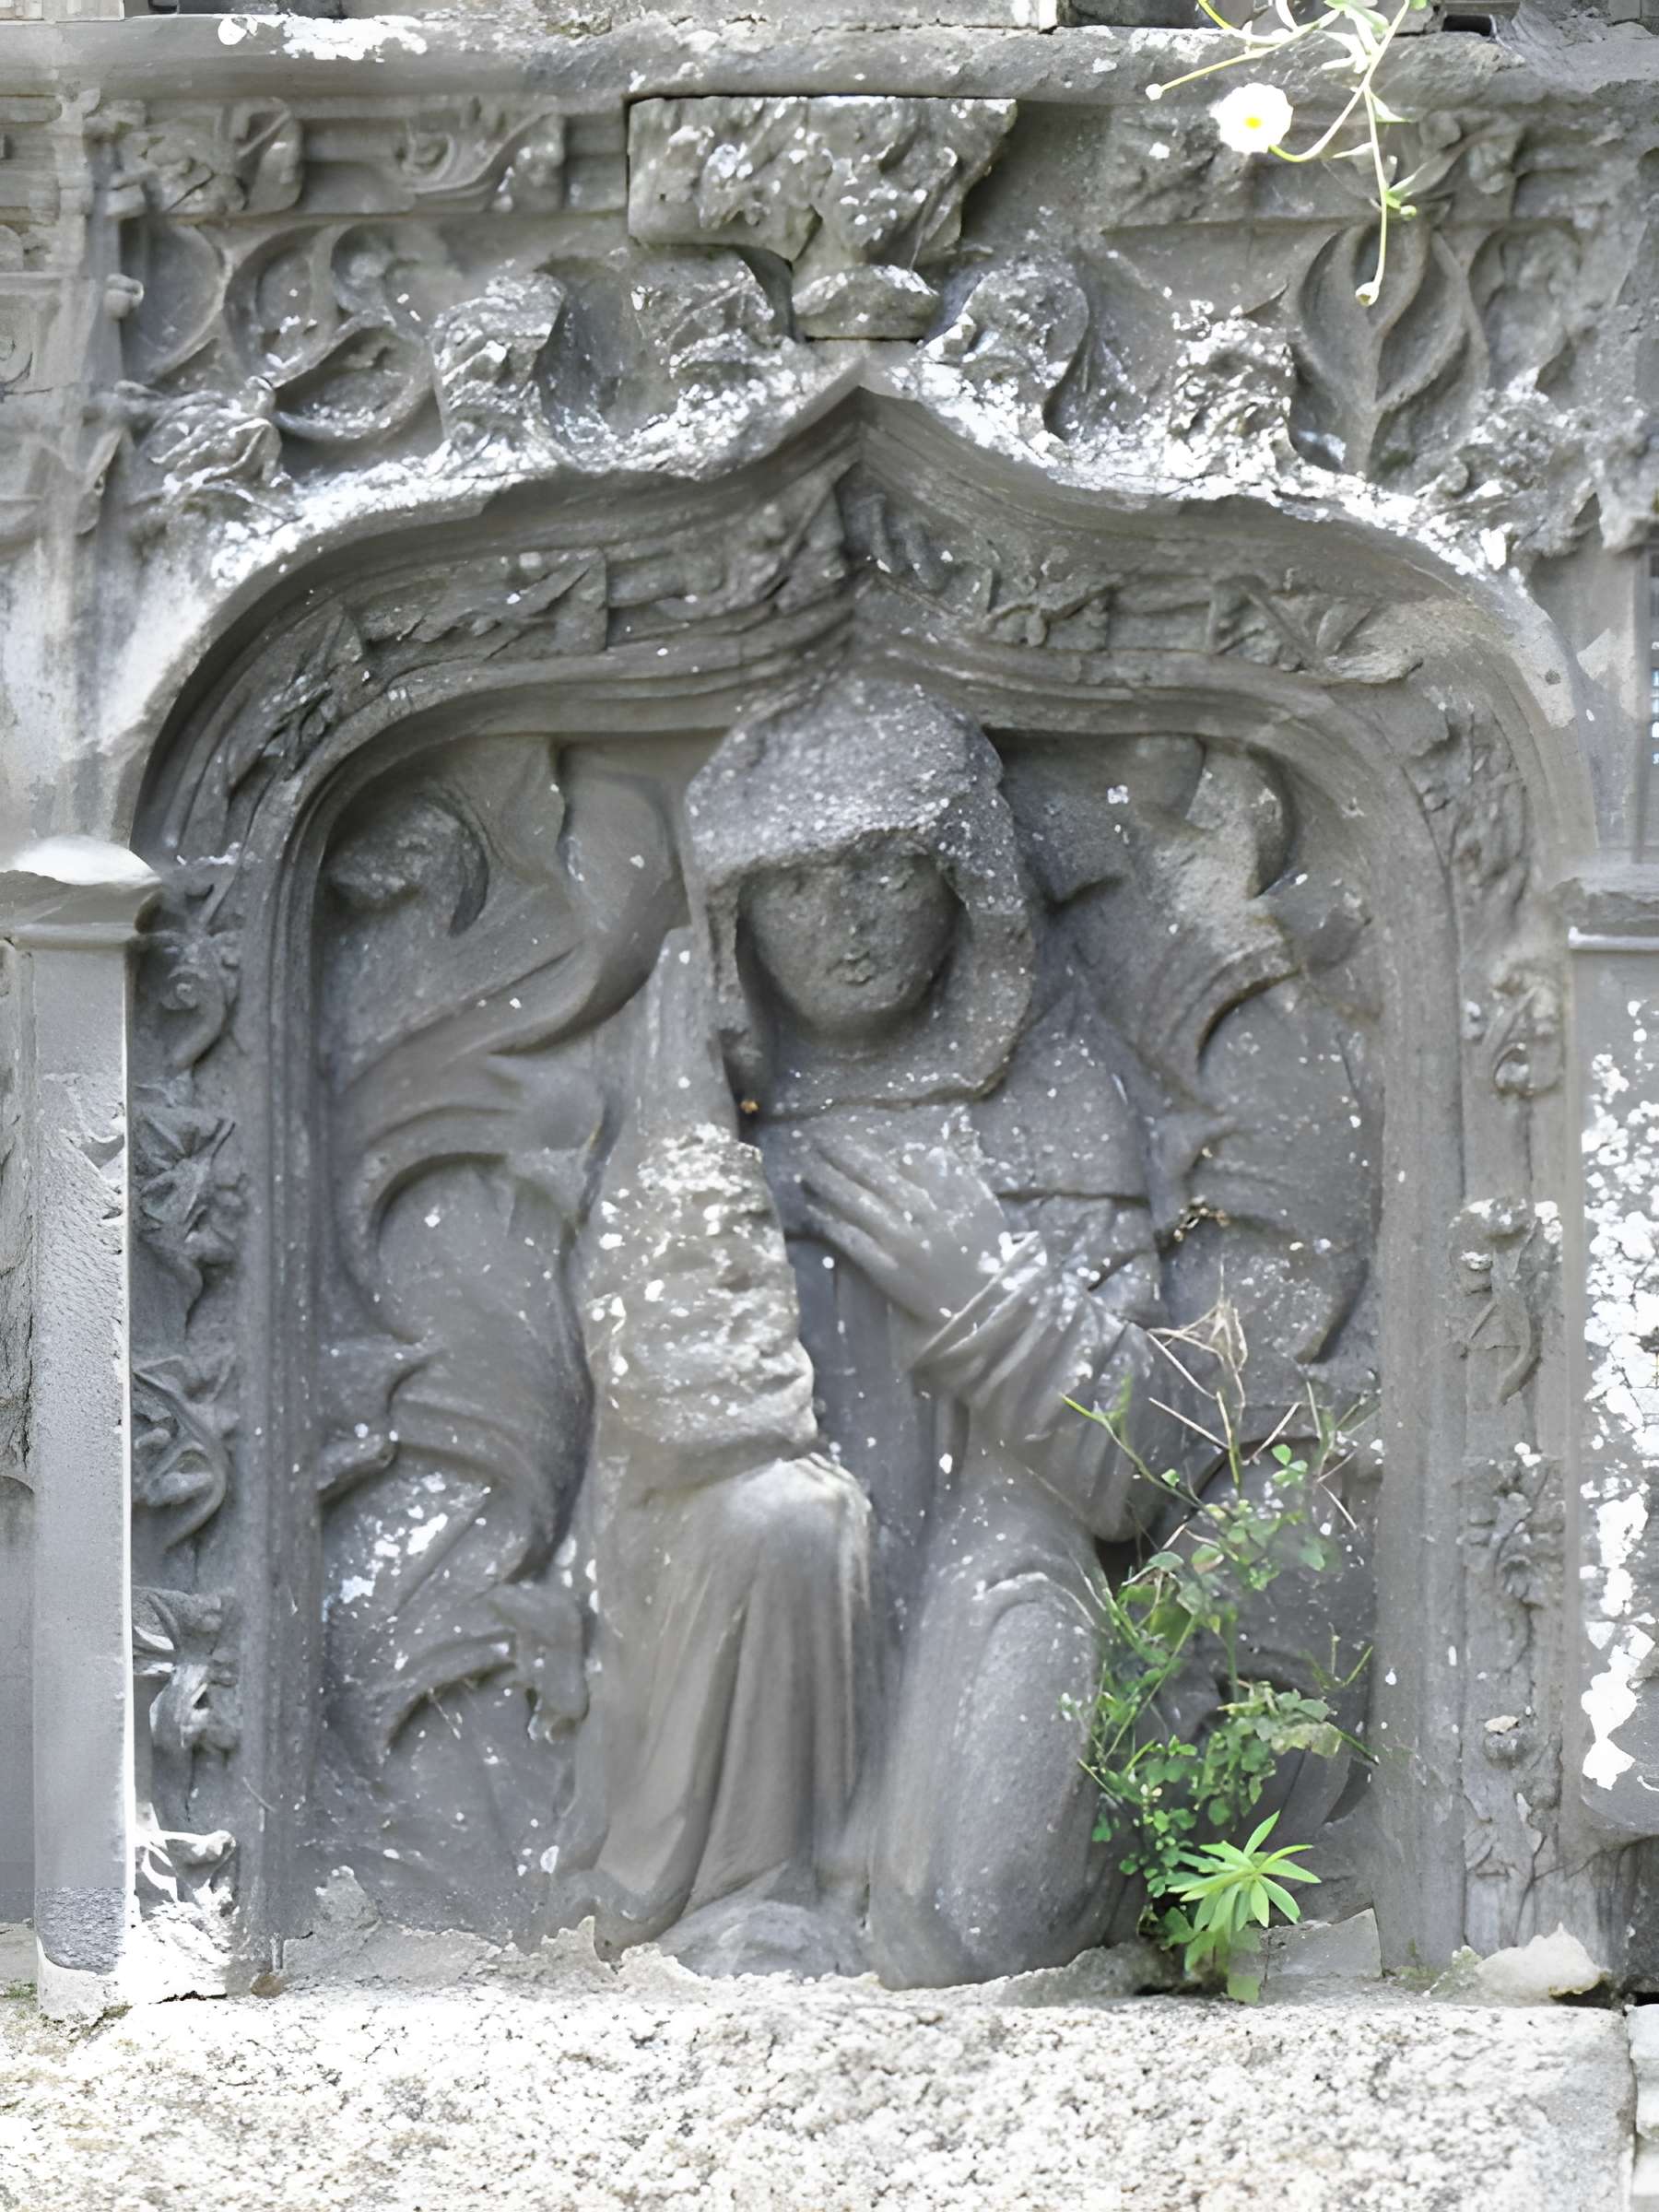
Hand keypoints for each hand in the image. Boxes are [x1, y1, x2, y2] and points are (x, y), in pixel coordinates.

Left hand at [799, 1127, 1010, 1325]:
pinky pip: (851, 1240)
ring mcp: (897, 1242)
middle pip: (868, 1178)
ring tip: (805, 1169)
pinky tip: (813, 1209)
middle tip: (812, 1141)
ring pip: (855, 1205)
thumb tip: (908, 1153)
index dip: (859, 1147)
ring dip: (827, 1184)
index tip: (836, 1133)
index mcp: (937, 1196)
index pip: (889, 1164)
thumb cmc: (982, 1252)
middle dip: (837, 1157)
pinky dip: (830, 1222)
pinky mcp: (884, 1269)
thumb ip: (950, 1175)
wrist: (981, 1303)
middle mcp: (915, 1214)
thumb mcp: (978, 1206)